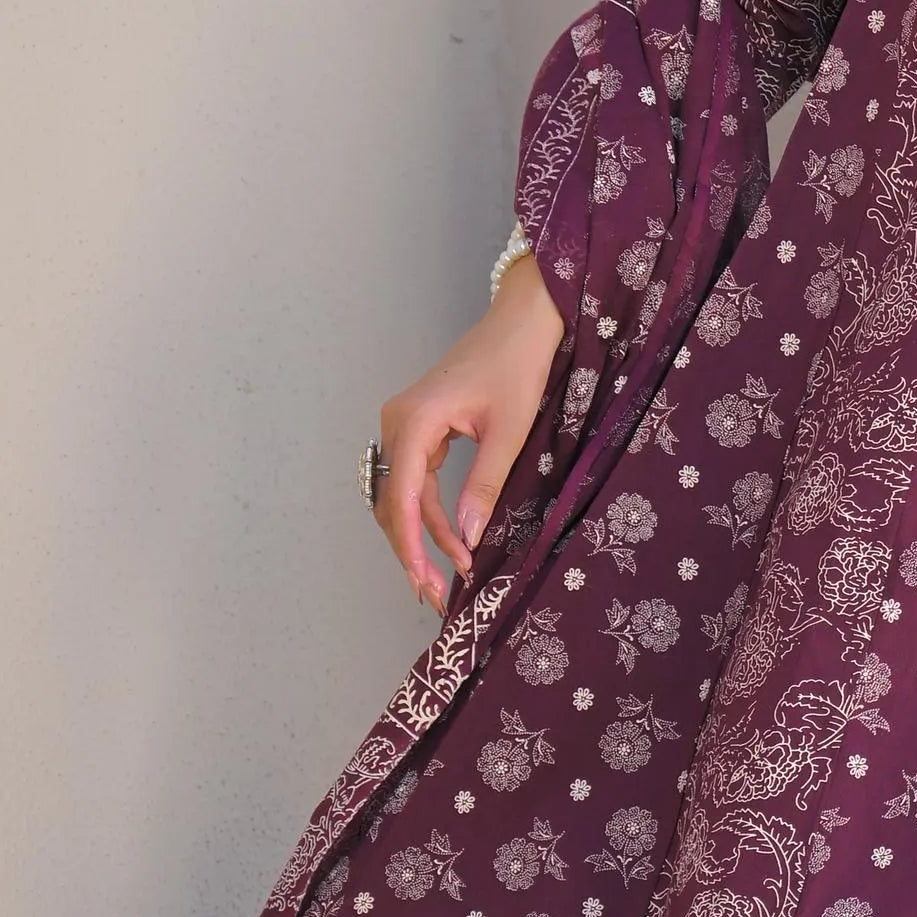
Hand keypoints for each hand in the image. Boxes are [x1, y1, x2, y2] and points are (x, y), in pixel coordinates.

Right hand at [372, 250, 567, 614]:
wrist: (523, 322)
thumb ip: (485, 487)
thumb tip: (469, 540)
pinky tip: (446, 544)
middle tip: (437, 595)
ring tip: (441, 580)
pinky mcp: (418, 427)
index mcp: (413, 421)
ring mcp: (404, 424)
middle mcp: (397, 422)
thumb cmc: (518, 367)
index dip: (414, 545)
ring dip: (420, 537)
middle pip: (394, 502)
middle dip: (414, 551)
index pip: (402, 498)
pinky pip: (414, 480)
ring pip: (402, 495)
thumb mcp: (509, 433)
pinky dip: (428, 515)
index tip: (429, 582)